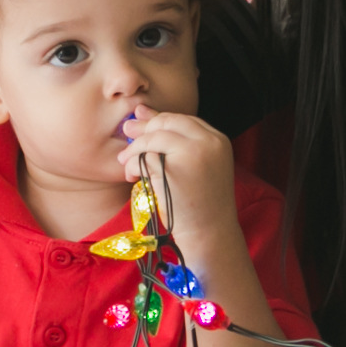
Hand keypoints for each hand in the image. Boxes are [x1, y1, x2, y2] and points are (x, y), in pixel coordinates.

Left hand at [117, 108, 240, 268]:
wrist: (209, 234)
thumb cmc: (200, 204)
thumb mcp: (195, 167)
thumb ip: (173, 140)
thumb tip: (139, 111)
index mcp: (218, 140)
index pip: (183, 119)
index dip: (159, 121)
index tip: (140, 127)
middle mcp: (208, 142)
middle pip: (167, 122)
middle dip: (144, 130)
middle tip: (127, 139)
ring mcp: (192, 153)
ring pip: (153, 138)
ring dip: (134, 150)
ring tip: (127, 164)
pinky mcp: (172, 168)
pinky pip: (143, 156)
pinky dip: (132, 165)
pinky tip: (133, 178)